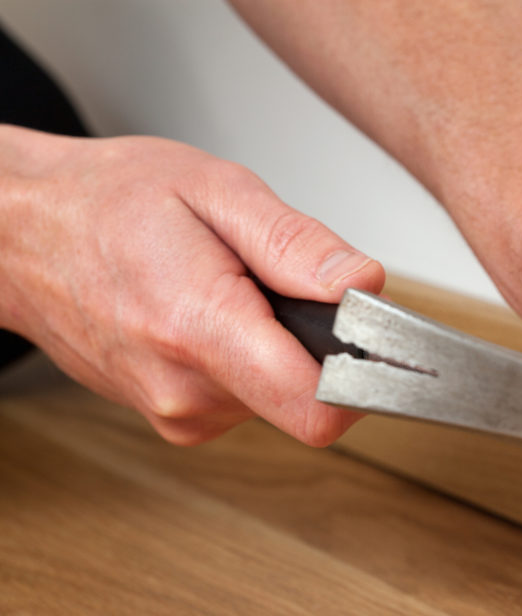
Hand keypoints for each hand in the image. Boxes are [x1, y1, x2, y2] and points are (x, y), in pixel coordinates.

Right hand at [0, 126, 384, 445]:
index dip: (370, 379)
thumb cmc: (107, 203)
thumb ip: (296, 245)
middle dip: (320, 343)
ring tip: (235, 291)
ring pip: (283, 397)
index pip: (319, 407)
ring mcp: (179, 413)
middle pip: (311, 397)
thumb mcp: (216, 191)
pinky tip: (218, 314)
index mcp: (200, 330)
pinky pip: (250, 397)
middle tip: (283, 285)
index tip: (384, 345)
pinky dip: (254, 358)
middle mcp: (187, 392)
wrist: (22, 235)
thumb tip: (365, 286)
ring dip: (283, 347)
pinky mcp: (177, 417)